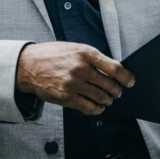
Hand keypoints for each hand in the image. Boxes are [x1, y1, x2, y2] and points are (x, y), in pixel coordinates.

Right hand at [15, 42, 134, 114]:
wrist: (28, 65)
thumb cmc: (53, 56)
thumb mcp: (74, 49)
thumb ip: (93, 58)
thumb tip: (113, 70)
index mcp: (85, 53)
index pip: (114, 67)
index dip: (126, 77)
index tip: (131, 82)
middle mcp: (80, 68)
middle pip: (109, 85)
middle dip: (117, 91)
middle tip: (118, 92)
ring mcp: (73, 84)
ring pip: (101, 97)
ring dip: (108, 101)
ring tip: (108, 99)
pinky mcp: (66, 98)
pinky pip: (89, 108)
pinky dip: (98, 109)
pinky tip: (99, 107)